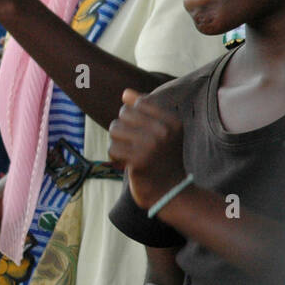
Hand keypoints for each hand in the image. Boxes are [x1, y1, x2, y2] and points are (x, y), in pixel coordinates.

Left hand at [106, 88, 187, 211]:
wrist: (169, 192)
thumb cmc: (162, 159)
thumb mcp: (161, 131)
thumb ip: (144, 110)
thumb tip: (125, 92)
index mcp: (173, 121)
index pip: (139, 102)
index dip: (133, 117)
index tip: (143, 133)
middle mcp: (164, 131)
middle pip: (124, 113)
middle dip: (123, 129)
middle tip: (134, 145)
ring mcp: (151, 146)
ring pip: (115, 129)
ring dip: (117, 143)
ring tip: (130, 154)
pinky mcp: (138, 160)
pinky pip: (112, 148)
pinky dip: (114, 158)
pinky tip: (125, 165)